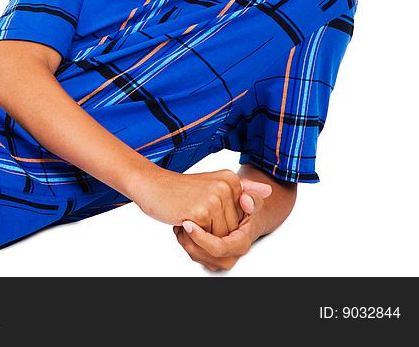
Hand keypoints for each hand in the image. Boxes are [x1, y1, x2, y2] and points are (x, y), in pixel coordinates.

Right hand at [135, 168, 270, 237]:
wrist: (149, 186)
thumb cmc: (178, 189)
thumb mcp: (213, 184)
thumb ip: (243, 188)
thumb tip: (269, 191)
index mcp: (231, 180)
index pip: (240, 217)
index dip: (220, 221)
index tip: (203, 210)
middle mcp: (226, 186)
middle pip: (233, 228)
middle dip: (211, 229)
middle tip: (192, 215)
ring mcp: (215, 198)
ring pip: (223, 236)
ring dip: (203, 235)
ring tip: (187, 217)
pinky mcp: (202, 211)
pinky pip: (209, 239)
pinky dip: (193, 236)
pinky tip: (182, 221)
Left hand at [173, 183, 269, 270]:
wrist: (248, 220)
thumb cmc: (248, 210)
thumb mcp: (253, 200)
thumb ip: (251, 198)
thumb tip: (245, 200)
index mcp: (242, 242)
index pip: (218, 247)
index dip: (200, 237)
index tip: (187, 223)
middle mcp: (232, 255)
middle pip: (202, 253)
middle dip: (188, 237)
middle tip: (181, 219)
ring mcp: (222, 260)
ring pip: (195, 255)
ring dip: (184, 238)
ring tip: (182, 221)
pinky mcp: (212, 260)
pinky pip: (193, 254)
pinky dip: (185, 241)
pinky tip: (185, 227)